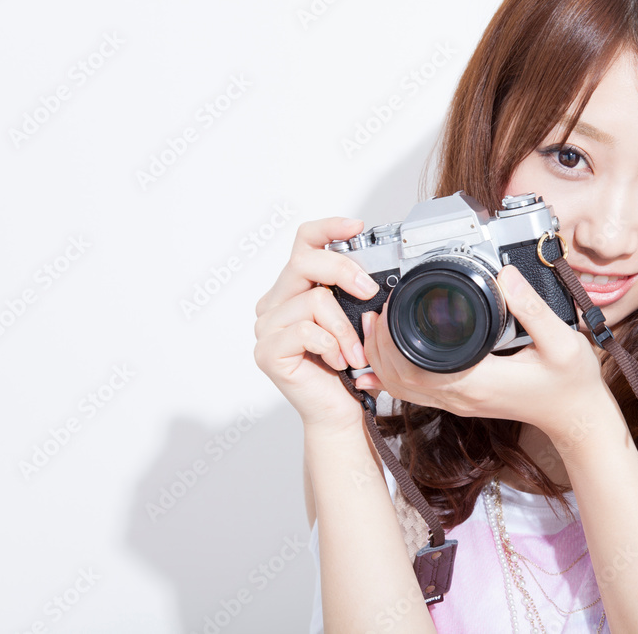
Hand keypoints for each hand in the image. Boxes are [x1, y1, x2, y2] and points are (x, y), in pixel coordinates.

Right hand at [254, 217, 379, 432]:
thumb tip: (371, 274)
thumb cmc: (347, 368)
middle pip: (305, 261)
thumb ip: (351, 293)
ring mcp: (266, 327)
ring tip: (354, 352)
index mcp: (292, 289)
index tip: (356, 226)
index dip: (328, 228)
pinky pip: (307, 331)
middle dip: (344, 271)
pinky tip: (338, 362)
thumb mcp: (354, 320)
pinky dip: (332, 346)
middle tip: (369, 293)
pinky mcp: (268, 351)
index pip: (303, 242)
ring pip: (314, 300)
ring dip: (345, 328)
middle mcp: (274, 303)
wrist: (338, 411)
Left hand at [359, 264, 615, 443]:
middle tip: (374, 311)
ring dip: (381, 361)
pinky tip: (387, 359)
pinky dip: (394, 376)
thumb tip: (506, 275)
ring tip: (375, 328)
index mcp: (480, 381)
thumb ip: (533, 307)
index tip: (389, 307)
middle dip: (377, 346)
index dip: (392, 339)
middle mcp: (462, 396)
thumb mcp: (562, 341)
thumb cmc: (571, 384)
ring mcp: (460, 402)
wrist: (577, 417)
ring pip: (403, 389)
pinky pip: (417, 393)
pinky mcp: (462, 400)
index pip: (417, 366)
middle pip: (399, 379)